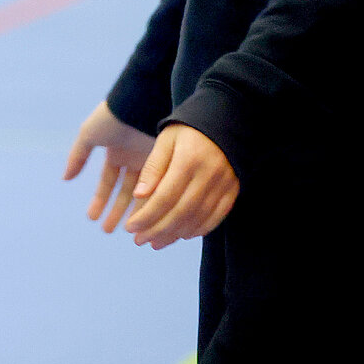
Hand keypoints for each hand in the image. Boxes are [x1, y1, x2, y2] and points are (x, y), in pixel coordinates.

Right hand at [64, 101, 158, 230]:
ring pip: (144, 194)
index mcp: (116, 152)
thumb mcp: (89, 136)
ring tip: (128, 231)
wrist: (140, 103)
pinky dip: (155, 204)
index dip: (100, 200)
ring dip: (136, 213)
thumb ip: (77, 157)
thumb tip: (64, 179)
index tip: (93, 218)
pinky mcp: (169, 163)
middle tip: (109, 231)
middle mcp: (135, 160)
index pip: (108, 182)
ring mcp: (153, 162)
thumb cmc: (113, 117)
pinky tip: (150, 220)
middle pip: (126, 193)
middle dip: (116, 212)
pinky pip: (161, 188)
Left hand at [123, 122, 237, 249]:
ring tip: (155, 242)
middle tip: (139, 241)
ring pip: (198, 218)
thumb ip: (153, 167)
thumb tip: (139, 196)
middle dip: (157, 230)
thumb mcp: (166, 139)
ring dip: (175, 234)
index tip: (130, 228)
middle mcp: (208, 175)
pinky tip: (181, 235)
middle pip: (180, 212)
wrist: (226, 121)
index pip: (164, 197)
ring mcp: (224, 184)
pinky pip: (217, 217)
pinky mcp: (233, 190)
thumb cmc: (188, 129)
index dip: (146, 216)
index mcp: (188, 160)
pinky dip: (199, 229)